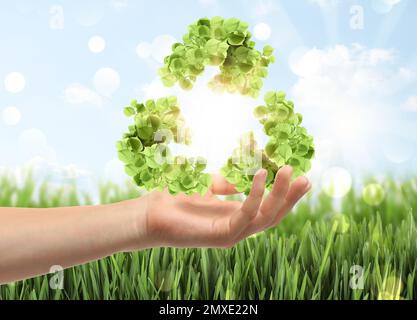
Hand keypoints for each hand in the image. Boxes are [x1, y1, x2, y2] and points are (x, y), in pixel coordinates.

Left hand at [130, 166, 310, 248]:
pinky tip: (261, 175)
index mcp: (235, 216)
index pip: (268, 208)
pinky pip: (246, 215)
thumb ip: (224, 183)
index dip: (285, 194)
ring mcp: (231, 234)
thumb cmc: (175, 199)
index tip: (299, 175)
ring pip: (266, 218)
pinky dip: (255, 195)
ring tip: (288, 171)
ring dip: (280, 194)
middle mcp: (237, 228)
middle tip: (305, 177)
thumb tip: (239, 178)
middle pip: (274, 215)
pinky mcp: (221, 236)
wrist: (149, 214)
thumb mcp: (206, 186)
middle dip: (291, 197)